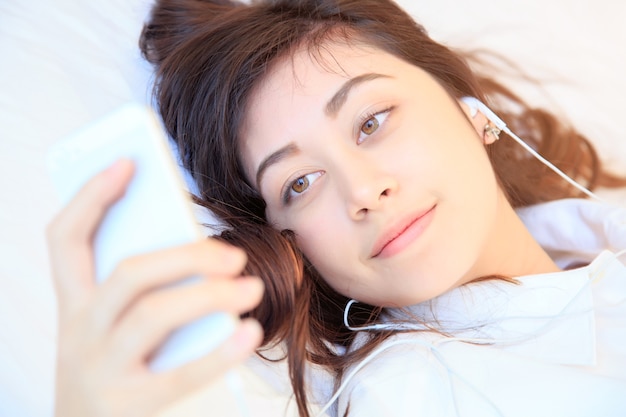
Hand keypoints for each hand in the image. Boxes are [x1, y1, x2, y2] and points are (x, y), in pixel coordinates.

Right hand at [46, 159, 262, 416]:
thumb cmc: (112, 375)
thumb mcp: (110, 330)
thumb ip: (141, 293)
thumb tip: (202, 256)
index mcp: (73, 307)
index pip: (65, 240)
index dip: (91, 196)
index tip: (127, 162)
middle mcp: (79, 333)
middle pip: (127, 273)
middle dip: (186, 255)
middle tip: (235, 255)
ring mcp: (100, 371)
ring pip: (153, 314)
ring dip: (209, 294)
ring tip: (251, 288)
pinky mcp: (128, 406)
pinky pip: (179, 373)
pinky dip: (220, 350)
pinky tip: (249, 332)